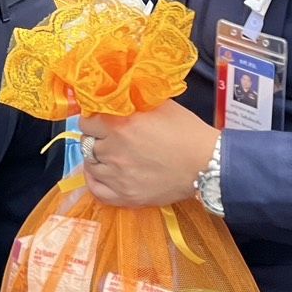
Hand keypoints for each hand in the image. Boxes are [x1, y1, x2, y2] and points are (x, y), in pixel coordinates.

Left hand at [79, 103, 218, 207]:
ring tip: (110, 155)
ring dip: (97, 158)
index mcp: (118, 125)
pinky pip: (96, 190)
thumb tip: (117, 95)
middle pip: (86, 143)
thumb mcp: (158, 105)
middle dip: (95, 138)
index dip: (94, 120)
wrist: (206, 163)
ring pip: (90, 165)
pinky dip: (95, 181)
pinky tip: (101, 174)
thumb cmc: (185, 131)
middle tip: (109, 138)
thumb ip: (132, 101)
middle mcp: (113, 150)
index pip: (85, 122)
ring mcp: (117, 176)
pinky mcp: (126, 196)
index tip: (101, 121)